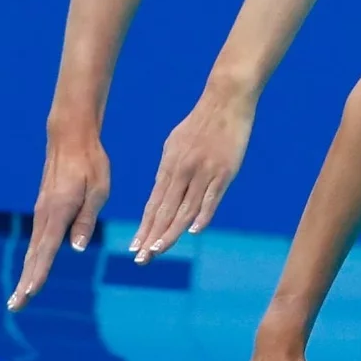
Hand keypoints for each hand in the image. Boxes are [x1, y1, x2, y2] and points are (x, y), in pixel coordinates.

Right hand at [10, 121, 110, 309]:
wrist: (71, 138)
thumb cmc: (91, 163)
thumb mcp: (98, 191)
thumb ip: (86, 220)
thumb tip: (76, 249)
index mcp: (58, 212)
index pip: (47, 250)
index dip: (38, 274)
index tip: (29, 295)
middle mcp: (45, 215)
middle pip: (34, 256)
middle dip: (24, 283)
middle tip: (14, 308)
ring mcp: (42, 212)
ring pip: (34, 249)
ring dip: (26, 273)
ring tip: (20, 296)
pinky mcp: (45, 208)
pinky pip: (38, 239)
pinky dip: (34, 258)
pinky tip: (33, 269)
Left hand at [131, 89, 255, 263]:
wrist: (226, 100)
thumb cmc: (201, 122)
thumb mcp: (175, 143)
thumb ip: (169, 169)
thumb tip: (161, 191)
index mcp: (169, 165)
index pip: (153, 204)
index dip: (144, 227)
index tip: (134, 247)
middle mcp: (182, 171)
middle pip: (165, 210)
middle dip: (151, 237)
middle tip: (140, 260)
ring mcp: (203, 172)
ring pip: (184, 209)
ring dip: (170, 233)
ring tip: (158, 251)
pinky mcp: (224, 171)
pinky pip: (211, 198)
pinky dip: (202, 216)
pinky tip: (193, 231)